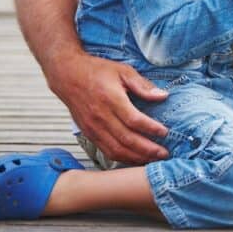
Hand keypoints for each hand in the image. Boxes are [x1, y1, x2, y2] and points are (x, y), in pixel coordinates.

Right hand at [47, 52, 168, 164]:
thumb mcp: (123, 71)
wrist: (67, 75)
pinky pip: (105, 150)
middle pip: (126, 139)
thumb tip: (162, 96)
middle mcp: (100, 116)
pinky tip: (134, 158)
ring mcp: (93, 127)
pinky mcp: (88, 133)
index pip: (133, 120)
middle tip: (164, 153)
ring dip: (135, 158)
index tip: (165, 132)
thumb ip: (143, 85)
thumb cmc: (96, 71)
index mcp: (111, 99)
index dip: (151, 129)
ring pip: (115, 149)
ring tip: (152, 160)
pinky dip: (121, 158)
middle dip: (147, 149)